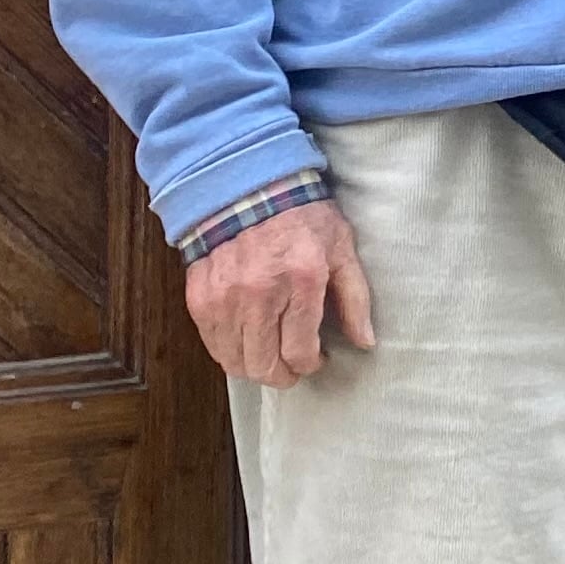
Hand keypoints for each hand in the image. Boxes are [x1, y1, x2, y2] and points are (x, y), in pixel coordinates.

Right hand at [186, 198, 376, 386]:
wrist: (248, 187)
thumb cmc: (302, 218)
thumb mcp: (342, 249)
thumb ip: (355, 298)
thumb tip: (365, 342)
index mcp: (301, 281)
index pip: (299, 351)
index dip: (310, 364)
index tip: (317, 358)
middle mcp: (259, 294)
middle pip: (264, 366)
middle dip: (284, 376)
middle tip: (293, 367)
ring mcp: (224, 298)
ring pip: (235, 362)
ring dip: (255, 368)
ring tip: (271, 356)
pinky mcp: (199, 297)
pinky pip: (212, 345)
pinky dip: (230, 352)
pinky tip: (247, 341)